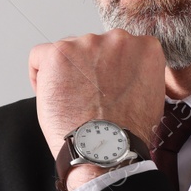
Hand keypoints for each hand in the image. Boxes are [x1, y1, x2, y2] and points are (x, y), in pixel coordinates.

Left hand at [28, 29, 165, 169]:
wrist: (106, 151)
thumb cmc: (125, 133)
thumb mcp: (150, 96)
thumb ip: (138, 73)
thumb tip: (125, 72)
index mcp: (145, 48)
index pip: (121, 48)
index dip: (109, 71)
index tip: (105, 88)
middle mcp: (119, 39)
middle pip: (93, 47)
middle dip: (88, 70)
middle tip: (88, 99)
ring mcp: (88, 44)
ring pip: (68, 51)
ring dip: (66, 73)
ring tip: (73, 103)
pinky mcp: (60, 53)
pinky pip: (39, 55)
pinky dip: (40, 75)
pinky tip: (51, 95)